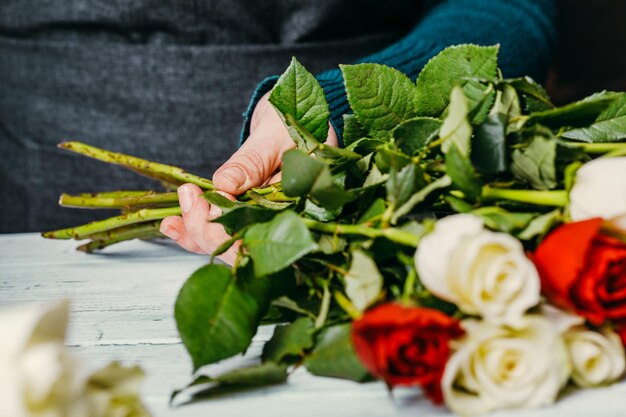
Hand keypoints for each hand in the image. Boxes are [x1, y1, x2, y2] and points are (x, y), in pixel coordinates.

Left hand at [159, 92, 337, 264]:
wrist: (289, 116)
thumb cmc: (292, 121)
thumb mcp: (273, 136)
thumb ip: (252, 162)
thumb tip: (224, 184)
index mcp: (304, 207)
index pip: (269, 233)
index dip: (235, 230)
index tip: (209, 204)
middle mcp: (287, 223)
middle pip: (246, 248)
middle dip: (210, 232)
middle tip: (189, 200)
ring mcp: (266, 224)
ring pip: (230, 245)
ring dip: (198, 235)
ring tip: (171, 220)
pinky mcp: (247, 218)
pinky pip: (221, 232)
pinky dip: (195, 230)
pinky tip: (173, 225)